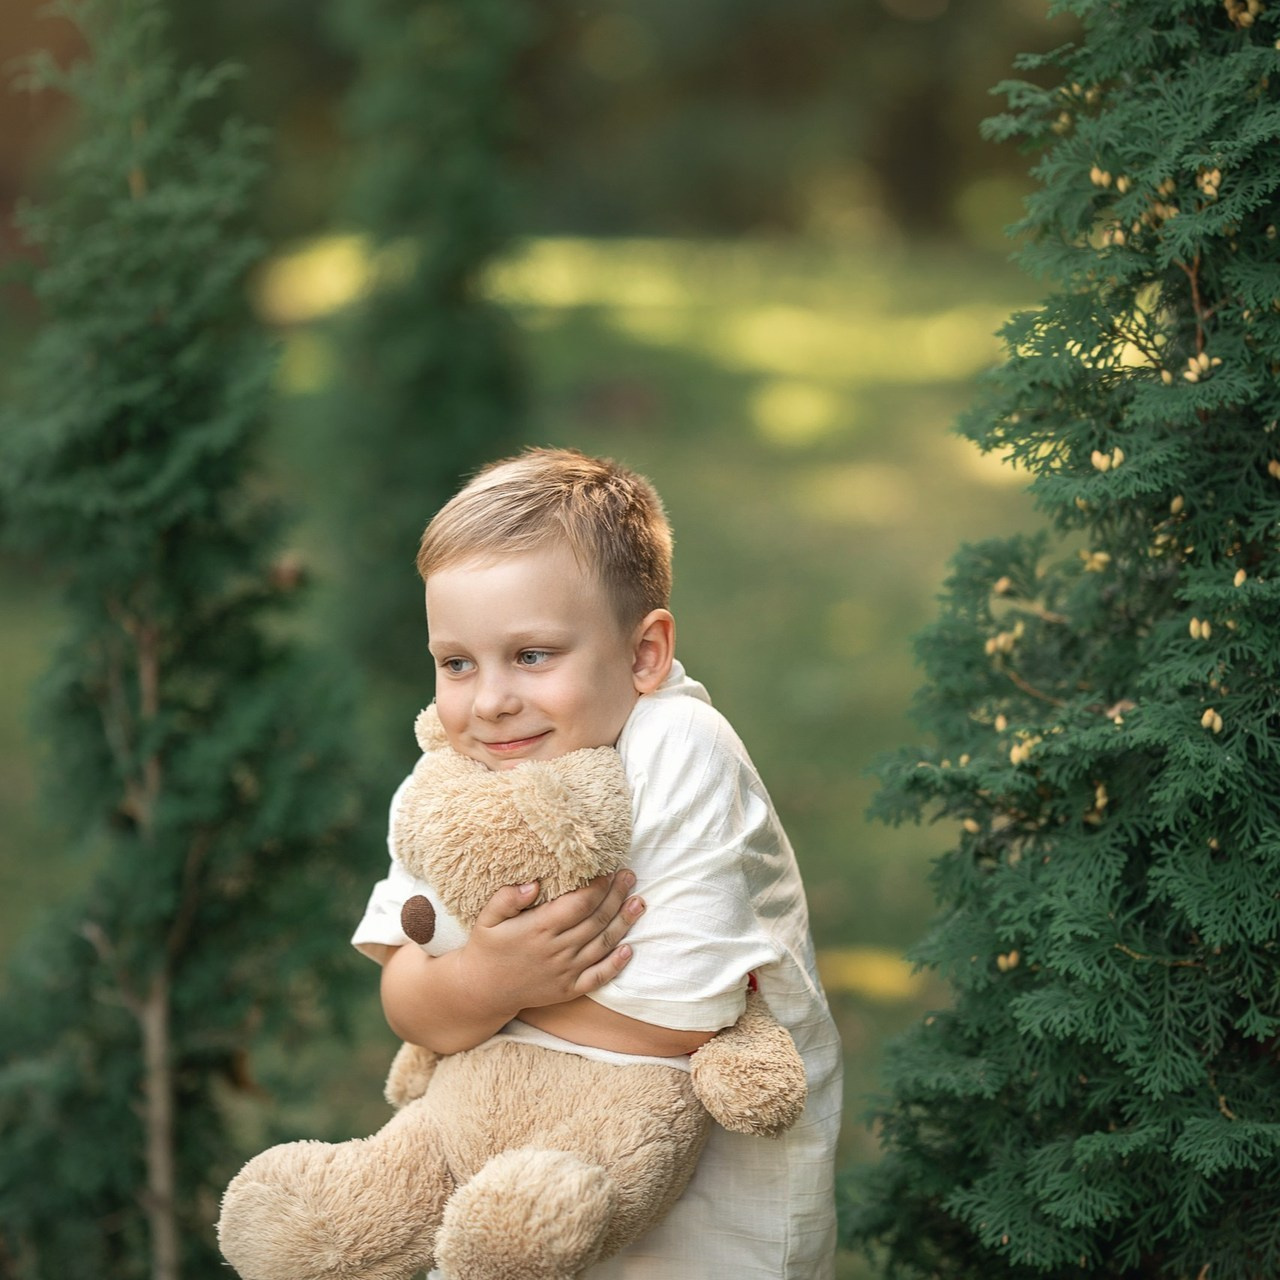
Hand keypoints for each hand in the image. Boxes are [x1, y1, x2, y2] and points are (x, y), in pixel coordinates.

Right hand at [460, 870, 644, 1013]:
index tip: (609, 870)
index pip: (579, 904)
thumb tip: (534, 884)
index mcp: (539, 928)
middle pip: (596, 919)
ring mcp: (565, 972)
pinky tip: (630, 949)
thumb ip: (508, 898)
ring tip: (639, 903)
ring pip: (603, 944)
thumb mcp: (488, 918)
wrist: (482, 991)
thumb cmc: (487, 948)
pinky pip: (598, 977)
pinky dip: (616, 964)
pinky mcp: (568, 990)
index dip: (598, 886)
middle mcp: (556, 950)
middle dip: (617, 895)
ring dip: (623, 922)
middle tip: (630, 876)